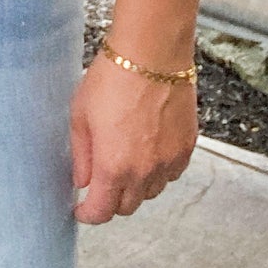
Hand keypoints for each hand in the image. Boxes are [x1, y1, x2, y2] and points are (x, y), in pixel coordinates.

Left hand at [69, 49, 197, 224]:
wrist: (152, 53)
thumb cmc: (113, 78)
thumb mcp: (80, 115)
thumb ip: (81, 155)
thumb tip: (82, 181)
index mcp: (113, 167)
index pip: (101, 212)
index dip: (88, 214)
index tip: (82, 209)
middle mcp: (144, 172)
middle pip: (127, 207)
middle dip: (111, 200)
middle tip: (101, 183)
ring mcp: (169, 161)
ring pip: (151, 192)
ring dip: (136, 186)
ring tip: (126, 162)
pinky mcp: (186, 147)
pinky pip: (171, 173)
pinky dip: (159, 171)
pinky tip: (149, 152)